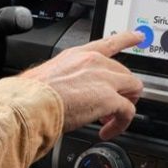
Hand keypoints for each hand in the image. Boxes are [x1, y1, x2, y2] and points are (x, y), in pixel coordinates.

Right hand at [21, 30, 146, 140]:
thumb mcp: (49, 77)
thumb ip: (64, 80)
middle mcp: (94, 62)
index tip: (139, 36)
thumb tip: (63, 95)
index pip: (109, 42)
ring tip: (111, 120)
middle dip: (121, 91)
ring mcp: (104, 79)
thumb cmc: (31, 95)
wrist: (29, 103)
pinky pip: (128, 112)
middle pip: (124, 73)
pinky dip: (120, 124)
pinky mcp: (110, 98)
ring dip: (125, 106)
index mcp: (78, 55)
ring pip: (133, 89)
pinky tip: (106, 131)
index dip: (128, 39)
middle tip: (109, 108)